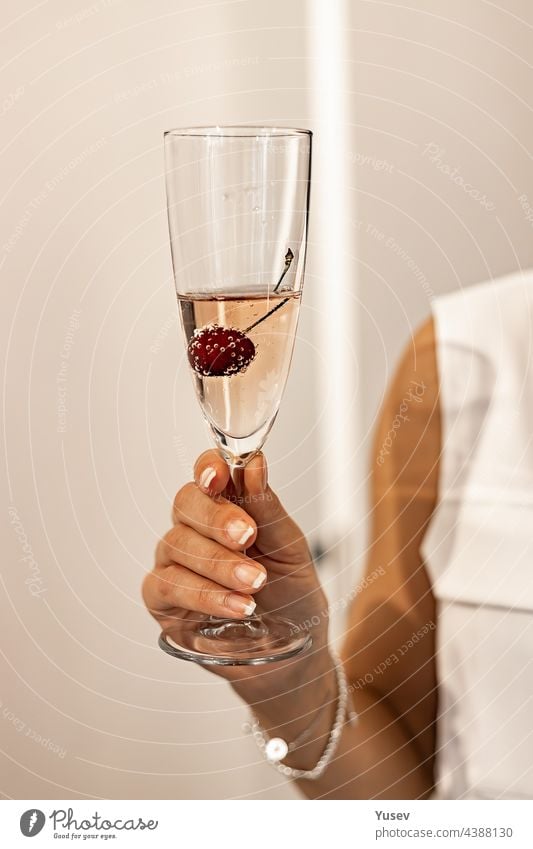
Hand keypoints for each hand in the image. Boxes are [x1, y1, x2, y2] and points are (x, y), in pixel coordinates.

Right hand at [142, 450, 329, 693]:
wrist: (293, 652)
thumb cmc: (292, 594)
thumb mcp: (291, 549)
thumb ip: (268, 509)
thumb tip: (255, 465)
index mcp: (227, 507)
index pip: (208, 473)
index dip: (208, 467)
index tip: (220, 474)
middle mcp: (195, 529)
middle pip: (186, 503)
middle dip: (217, 518)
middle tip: (248, 536)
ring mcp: (175, 563)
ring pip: (176, 544)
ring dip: (219, 564)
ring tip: (255, 583)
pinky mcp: (162, 601)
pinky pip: (168, 586)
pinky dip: (204, 594)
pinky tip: (237, 606)